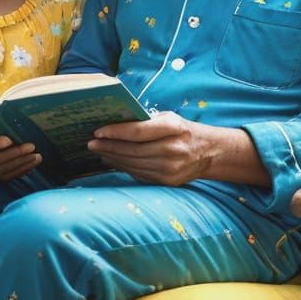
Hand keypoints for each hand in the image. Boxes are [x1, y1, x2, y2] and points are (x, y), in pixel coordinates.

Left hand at [87, 112, 213, 186]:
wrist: (209, 151)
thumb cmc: (183, 130)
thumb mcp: (169, 118)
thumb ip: (145, 121)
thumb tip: (114, 124)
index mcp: (173, 128)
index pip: (138, 132)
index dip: (115, 133)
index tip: (98, 132)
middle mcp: (173, 149)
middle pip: (132, 150)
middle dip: (108, 147)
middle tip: (91, 144)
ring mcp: (171, 168)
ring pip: (133, 164)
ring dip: (112, 158)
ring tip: (99, 152)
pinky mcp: (168, 181)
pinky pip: (139, 174)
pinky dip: (124, 168)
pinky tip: (113, 161)